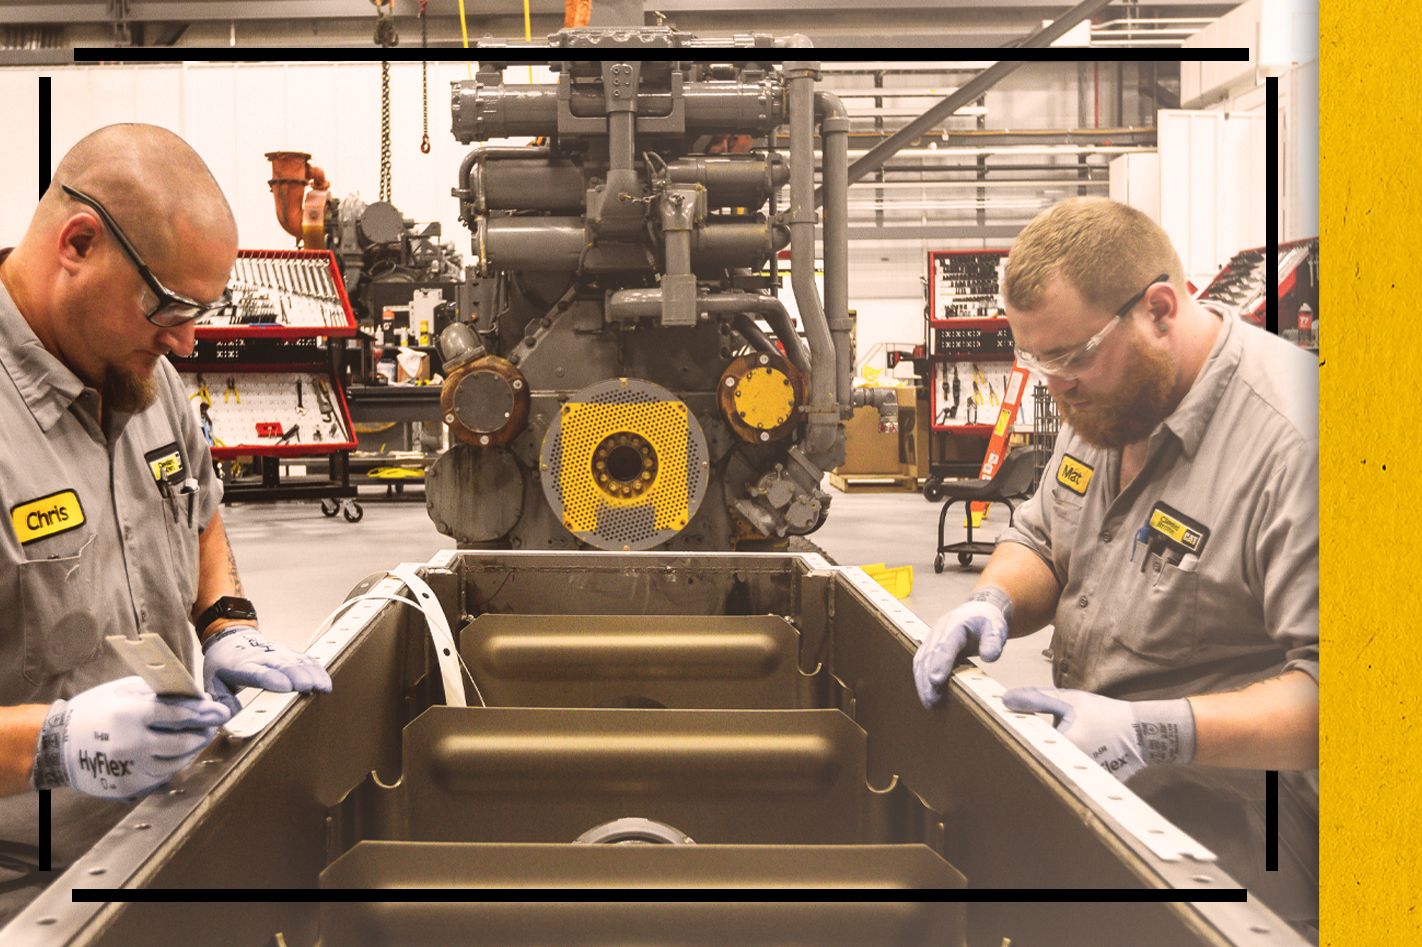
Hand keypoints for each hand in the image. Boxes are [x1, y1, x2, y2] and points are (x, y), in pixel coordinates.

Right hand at [31, 676, 230, 798]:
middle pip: (182, 742)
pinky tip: (179, 755)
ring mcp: (130, 768)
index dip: (203, 712)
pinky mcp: (128, 786)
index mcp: (130, 715)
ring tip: (199, 739)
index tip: (218, 711)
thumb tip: (195, 698)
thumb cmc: (94, 712)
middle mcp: (132, 743)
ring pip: (175, 762)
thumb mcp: (123, 690)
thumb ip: (159, 693)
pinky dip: (173, 764)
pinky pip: (161, 776)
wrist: (58, 745)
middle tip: (213, 727)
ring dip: (191, 750)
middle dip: (203, 733)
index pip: (178, 714)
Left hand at [202, 626, 331, 695]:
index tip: (285, 687)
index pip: (256, 672)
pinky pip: (305, 660)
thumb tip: (231, 720)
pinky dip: (316, 669)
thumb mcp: (213, 684)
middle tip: (308, 687)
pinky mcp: (289, 654)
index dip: (271, 678)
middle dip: (296, 676)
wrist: (230, 639)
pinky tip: (324, 681)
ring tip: (322, 687)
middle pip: (282, 666)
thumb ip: (222, 703)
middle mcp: (262, 657)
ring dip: (311, 673)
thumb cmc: (222, 665)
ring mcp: (277, 653)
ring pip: (297, 661)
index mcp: (240, 666)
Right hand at [913, 587, 1011, 708]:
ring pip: (921, 661)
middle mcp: (939, 632)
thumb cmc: (986, 621)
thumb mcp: (996, 628)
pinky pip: (921, 664)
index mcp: (955, 625)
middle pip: (929, 656)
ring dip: (922, 682)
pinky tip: (927, 695)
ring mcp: (932, 639)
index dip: (940, 663)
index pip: (945, 645)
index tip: (936, 680)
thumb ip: (994, 641)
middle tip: (931, 700)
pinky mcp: (930, 648)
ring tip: (929, 703)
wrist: (977, 611)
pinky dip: (922, 680)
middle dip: (927, 679)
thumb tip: (990, 658)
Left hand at [1001, 686, 1195, 782]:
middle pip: (1037, 764)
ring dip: (1042, 766)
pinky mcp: (1090, 789)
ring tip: (1024, 763)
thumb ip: (1036, 700)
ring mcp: (1082, 782)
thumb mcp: (1070, 700)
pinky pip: (1067, 781)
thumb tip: (1005, 699)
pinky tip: (1054, 766)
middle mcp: (1072, 768)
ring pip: (1052, 774)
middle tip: (1003, 756)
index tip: (994, 743)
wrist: (1143, 735)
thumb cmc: (1105, 715)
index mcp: (1064, 746)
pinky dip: (1060, 772)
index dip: (1010, 744)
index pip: (1027, 747)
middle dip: (1024, 758)